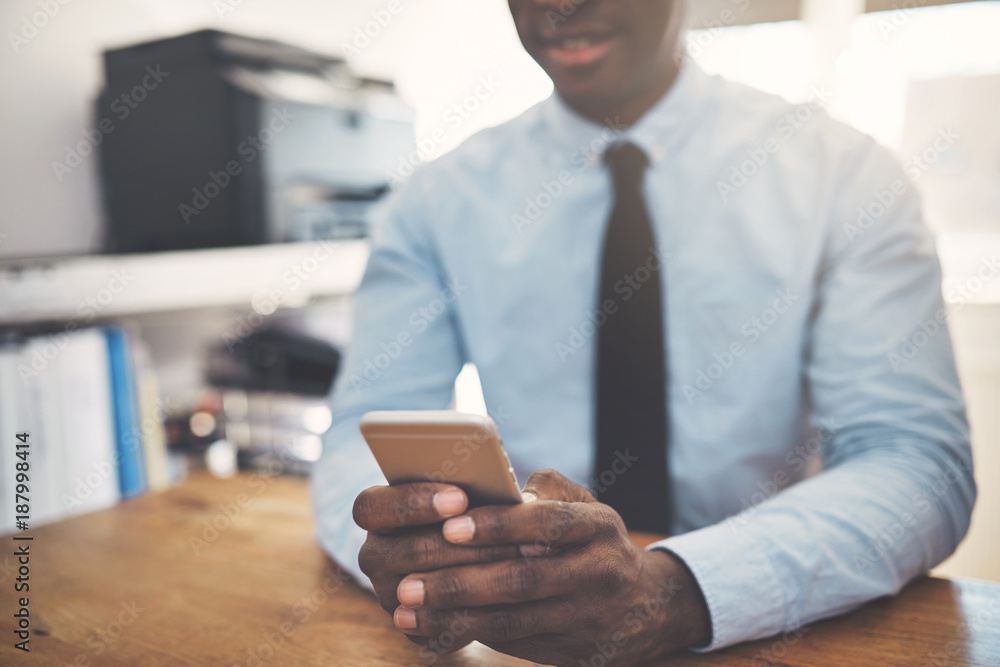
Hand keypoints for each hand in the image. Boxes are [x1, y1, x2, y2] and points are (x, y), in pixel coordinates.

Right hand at [353, 482, 521, 656]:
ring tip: (520, 564)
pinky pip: (437, 625)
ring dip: (477, 576)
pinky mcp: (411, 626)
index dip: (412, 502)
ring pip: (426, 589)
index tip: (460, 499)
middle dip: (466, 543)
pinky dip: (474, 611)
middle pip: (410, 551)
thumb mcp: (469, 490)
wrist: (471, 561)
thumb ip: (480, 483)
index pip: (371, 506)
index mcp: (377, 513)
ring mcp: (389, 593)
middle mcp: (375, 554)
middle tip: (512, 536)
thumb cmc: (470, 510)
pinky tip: (508, 599)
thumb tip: (521, 497)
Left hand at [391, 470, 710, 666]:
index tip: (449, 527)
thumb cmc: (595, 541)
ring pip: (513, 620)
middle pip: (523, 580)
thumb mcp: (584, 504)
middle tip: (407, 582)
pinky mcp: (574, 651)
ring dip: (454, 616)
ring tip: (407, 609)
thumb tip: (497, 489)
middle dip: (459, 583)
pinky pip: (515, 642)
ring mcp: (588, 617)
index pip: (547, 522)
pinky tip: (434, 626)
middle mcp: (599, 573)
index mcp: (599, 526)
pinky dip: (472, 633)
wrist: (648, 607)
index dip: (498, 525)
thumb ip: (543, 490)